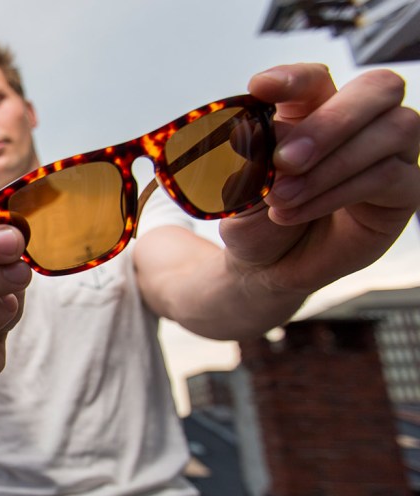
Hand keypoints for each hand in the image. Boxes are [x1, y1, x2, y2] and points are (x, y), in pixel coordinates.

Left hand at [223, 63, 419, 295]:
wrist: (264, 267)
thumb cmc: (255, 217)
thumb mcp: (242, 185)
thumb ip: (251, 155)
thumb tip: (248, 131)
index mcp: (313, 108)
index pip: (316, 79)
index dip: (294, 78)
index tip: (260, 88)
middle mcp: (360, 122)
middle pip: (378, 88)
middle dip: (331, 122)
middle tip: (285, 160)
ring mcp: (390, 153)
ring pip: (392, 131)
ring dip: (331, 166)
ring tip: (281, 198)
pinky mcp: (403, 191)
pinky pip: (388, 176)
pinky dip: (336, 193)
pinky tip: (294, 212)